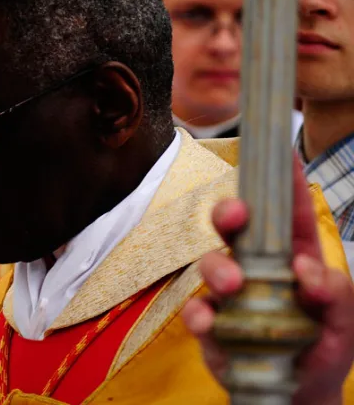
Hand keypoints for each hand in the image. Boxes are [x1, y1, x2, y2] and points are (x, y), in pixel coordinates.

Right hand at [182, 155, 353, 404]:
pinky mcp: (211, 323)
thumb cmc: (324, 347)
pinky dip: (199, 313)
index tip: (280, 154)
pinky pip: (196, 310)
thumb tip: (305, 269)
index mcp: (294, 257)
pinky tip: (210, 321)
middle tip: (237, 214)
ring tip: (233, 285)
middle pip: (235, 227)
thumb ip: (337, 293)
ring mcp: (230, 294)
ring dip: (217, 268)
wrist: (299, 395)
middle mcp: (257, 267)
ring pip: (210, 263)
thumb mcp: (346, 321)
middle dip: (230, 212)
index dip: (284, 183)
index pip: (288, 214)